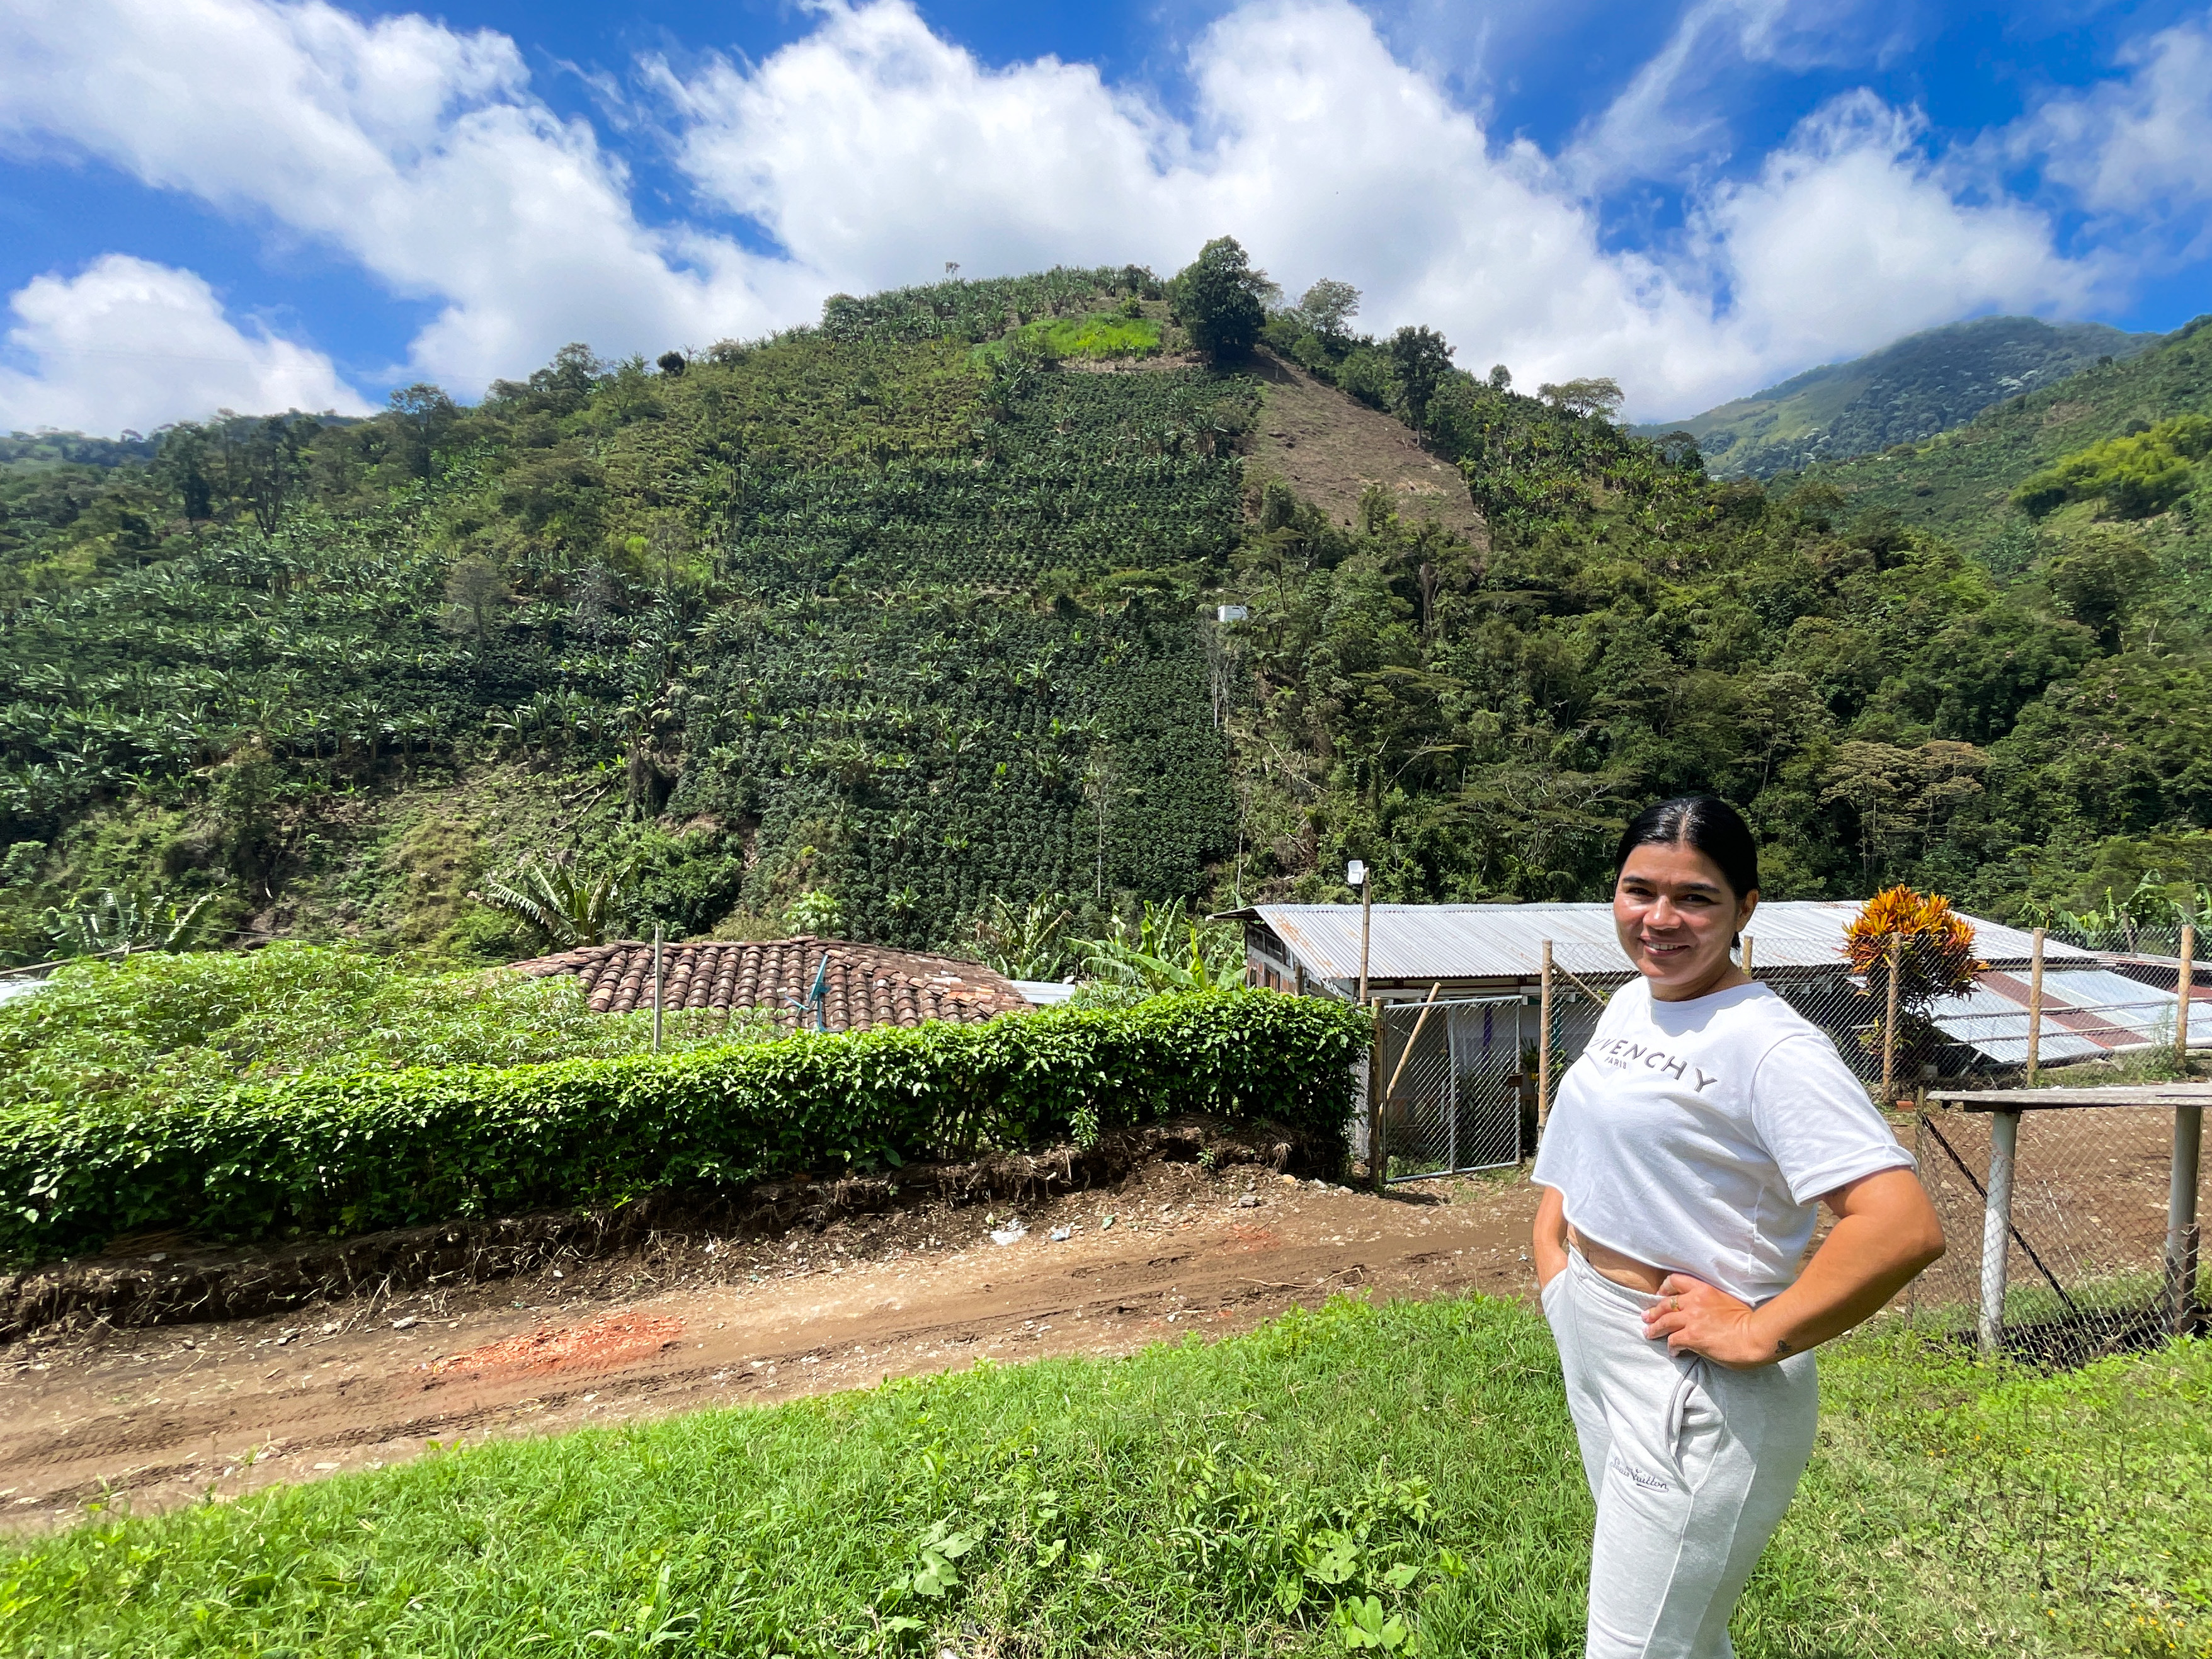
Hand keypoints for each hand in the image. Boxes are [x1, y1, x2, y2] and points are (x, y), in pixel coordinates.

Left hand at [1640, 1274, 1772, 1367]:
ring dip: (1654, 1329)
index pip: (1676, 1281)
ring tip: (1649, 1333)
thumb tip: (1704, 1314)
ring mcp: (1691, 1319)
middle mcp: (1694, 1301)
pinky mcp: (1692, 1337)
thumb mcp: (1727, 1301)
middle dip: (1654, 1311)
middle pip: (1665, 1304)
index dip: (1665, 1287)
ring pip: (1664, 1322)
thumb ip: (1711, 1303)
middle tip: (1646, 1316)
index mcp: (1704, 1290)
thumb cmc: (1749, 1321)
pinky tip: (1674, 1352)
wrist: (1755, 1335)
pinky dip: (1671, 1347)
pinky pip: (1673, 1341)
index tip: (1660, 1294)